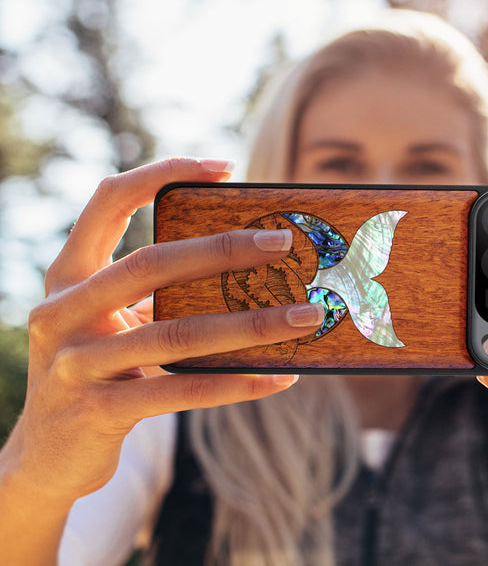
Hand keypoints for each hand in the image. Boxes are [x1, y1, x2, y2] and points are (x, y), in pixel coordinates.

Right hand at [2, 158, 323, 506]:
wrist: (47, 456)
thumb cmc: (99, 369)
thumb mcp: (113, 321)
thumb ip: (157, 293)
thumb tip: (250, 266)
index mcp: (68, 275)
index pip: (109, 200)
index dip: (162, 173)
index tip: (224, 167)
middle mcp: (62, 312)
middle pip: (151, 263)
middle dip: (223, 249)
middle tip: (283, 241)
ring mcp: (75, 364)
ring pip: (177, 334)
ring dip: (251, 324)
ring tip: (305, 316)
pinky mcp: (98, 412)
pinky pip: (182, 391)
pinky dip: (236, 383)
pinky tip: (279, 377)